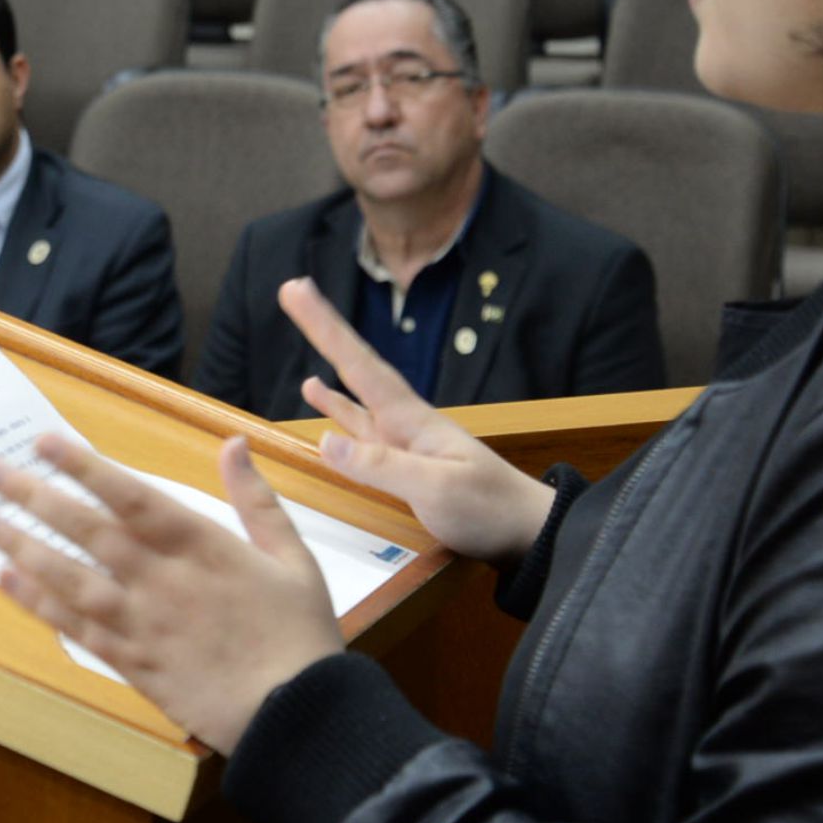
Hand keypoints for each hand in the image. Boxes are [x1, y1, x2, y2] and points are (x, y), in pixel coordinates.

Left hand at [0, 433, 339, 753]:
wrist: (295, 714)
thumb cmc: (300, 634)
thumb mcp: (292, 556)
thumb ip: (256, 499)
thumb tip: (234, 443)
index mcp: (201, 545)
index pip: (130, 495)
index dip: (83, 466)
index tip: (42, 444)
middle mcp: (161, 579)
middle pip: (85, 529)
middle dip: (32, 495)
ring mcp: (142, 623)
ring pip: (69, 577)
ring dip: (20, 546)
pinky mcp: (133, 664)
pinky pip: (75, 628)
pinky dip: (37, 603)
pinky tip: (5, 580)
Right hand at [280, 278, 556, 564]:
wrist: (528, 533)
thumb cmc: (489, 508)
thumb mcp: (436, 488)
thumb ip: (381, 464)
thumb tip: (325, 439)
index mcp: (412, 418)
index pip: (360, 364)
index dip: (326, 328)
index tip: (298, 289)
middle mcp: (405, 421)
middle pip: (357, 367)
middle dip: (325, 330)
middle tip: (294, 291)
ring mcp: (406, 443)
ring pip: (357, 396)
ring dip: (331, 367)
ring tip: (301, 343)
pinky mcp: (406, 467)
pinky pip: (364, 432)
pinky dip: (342, 415)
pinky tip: (327, 413)